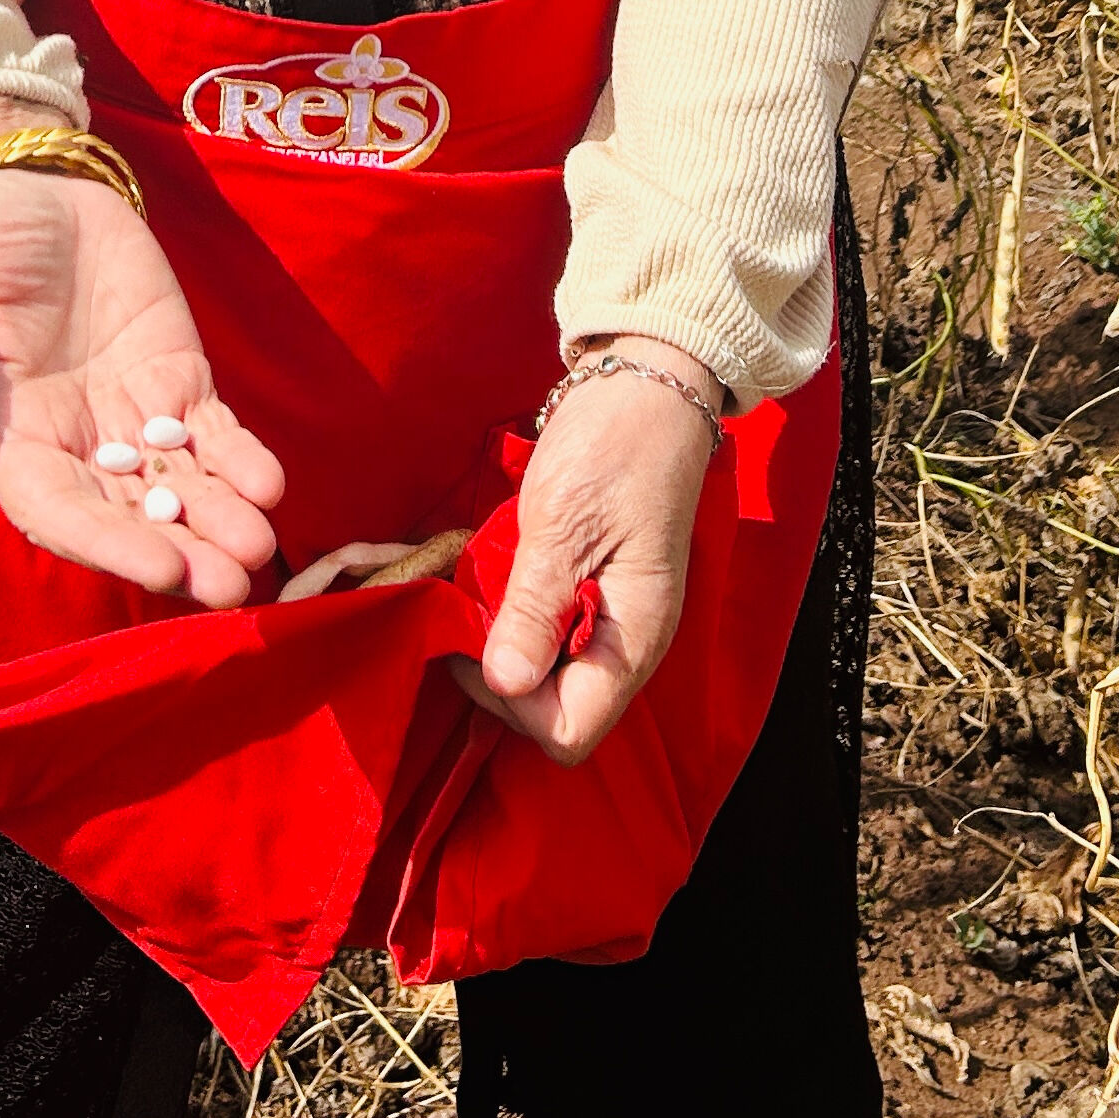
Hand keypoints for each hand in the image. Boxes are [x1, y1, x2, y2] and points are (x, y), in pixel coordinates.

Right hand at [0, 151, 283, 610]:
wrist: (29, 190)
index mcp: (12, 443)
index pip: (59, 511)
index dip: (108, 542)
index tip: (160, 565)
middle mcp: (76, 449)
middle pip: (132, 517)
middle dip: (181, 552)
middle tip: (231, 585)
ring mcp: (132, 419)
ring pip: (181, 486)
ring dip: (220, 519)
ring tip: (260, 548)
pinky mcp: (177, 381)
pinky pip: (214, 434)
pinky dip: (243, 461)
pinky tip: (270, 485)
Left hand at [453, 341, 719, 765]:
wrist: (650, 387)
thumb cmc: (613, 447)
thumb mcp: (562, 523)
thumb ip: (534, 608)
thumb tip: (504, 684)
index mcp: (635, 639)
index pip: (569, 731)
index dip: (513, 703)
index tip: (474, 640)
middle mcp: (627, 645)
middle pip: (555, 712)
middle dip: (501, 673)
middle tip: (468, 608)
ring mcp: (613, 621)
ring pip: (546, 675)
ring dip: (504, 643)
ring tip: (481, 586)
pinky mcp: (595, 595)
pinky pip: (550, 635)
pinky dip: (516, 617)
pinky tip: (498, 575)